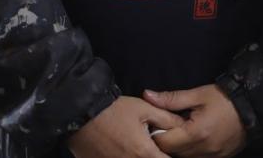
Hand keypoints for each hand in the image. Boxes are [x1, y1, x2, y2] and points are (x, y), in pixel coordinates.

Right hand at [67, 96, 182, 157]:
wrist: (80, 113)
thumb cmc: (113, 110)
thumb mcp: (144, 109)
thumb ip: (166, 119)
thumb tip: (182, 126)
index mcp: (143, 152)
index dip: (169, 155)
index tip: (170, 149)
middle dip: (154, 156)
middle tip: (151, 145)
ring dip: (139, 156)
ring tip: (134, 144)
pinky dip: (124, 157)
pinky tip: (122, 147)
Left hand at [144, 84, 247, 157]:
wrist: (254, 106)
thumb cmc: (225, 98)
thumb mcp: (199, 94)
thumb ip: (172, 98)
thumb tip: (146, 95)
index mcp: (195, 133)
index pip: (163, 142)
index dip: (156, 133)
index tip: (156, 123)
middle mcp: (202, 150)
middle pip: (172, 153)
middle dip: (167, 142)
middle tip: (168, 127)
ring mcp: (211, 156)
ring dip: (179, 148)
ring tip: (180, 133)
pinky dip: (191, 151)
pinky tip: (193, 139)